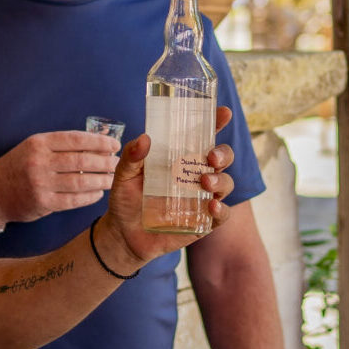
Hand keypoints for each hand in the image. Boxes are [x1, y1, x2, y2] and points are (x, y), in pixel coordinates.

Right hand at [0, 131, 123, 227]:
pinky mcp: (42, 202)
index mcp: (39, 143)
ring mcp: (40, 183)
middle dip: (104, 162)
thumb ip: (61, 145)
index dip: (99, 142)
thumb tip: (97, 142)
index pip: (76, 139)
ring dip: (100, 180)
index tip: (114, 145)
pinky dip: (89, 197)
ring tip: (112, 179)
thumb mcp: (35, 146)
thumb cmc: (19, 165)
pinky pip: (72, 200)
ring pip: (79, 182)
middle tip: (117, 163)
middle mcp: (39, 161)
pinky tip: (98, 194)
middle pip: (81, 161)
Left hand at [104, 105, 237, 264]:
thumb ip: (131, 156)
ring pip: (226, 183)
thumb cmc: (126, 199)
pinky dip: (221, 210)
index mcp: (179, 157)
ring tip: (205, 182)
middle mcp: (195, 175)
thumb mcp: (123, 175)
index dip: (216, 122)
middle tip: (211, 156)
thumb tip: (145, 138)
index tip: (224, 113)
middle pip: (222, 158)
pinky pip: (221, 214)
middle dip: (223, 153)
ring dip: (221, 180)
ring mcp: (201, 198)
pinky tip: (211, 206)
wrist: (123, 235)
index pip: (202, 136)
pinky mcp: (203, 222)